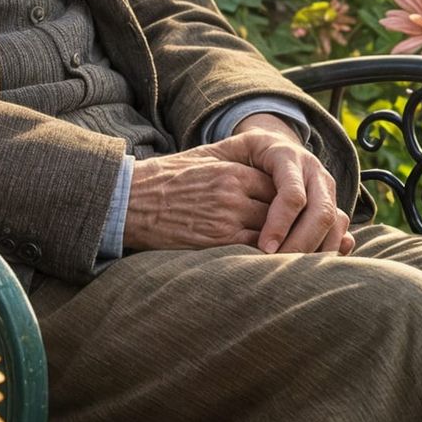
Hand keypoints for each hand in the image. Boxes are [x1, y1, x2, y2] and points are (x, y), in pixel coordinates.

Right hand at [122, 143, 277, 252]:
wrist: (130, 201)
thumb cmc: (164, 180)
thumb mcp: (201, 160)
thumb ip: (233, 166)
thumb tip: (259, 178)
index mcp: (231, 171)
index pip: (276, 186)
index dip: (282, 200)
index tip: (283, 211)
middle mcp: (233, 193)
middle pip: (279, 210)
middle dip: (284, 222)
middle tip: (291, 233)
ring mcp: (226, 219)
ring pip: (271, 233)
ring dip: (277, 241)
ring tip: (282, 250)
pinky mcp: (216, 243)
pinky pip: (253, 251)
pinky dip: (262, 256)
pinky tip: (264, 261)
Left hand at [215, 113, 354, 256]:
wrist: (266, 149)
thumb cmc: (236, 158)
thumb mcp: (226, 154)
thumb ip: (221, 168)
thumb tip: (216, 189)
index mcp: (285, 153)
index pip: (291, 194)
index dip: (280, 223)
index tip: (264, 249)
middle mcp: (311, 168)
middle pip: (320, 210)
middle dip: (302, 242)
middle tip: (281, 266)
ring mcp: (325, 186)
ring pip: (335, 221)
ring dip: (319, 250)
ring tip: (295, 272)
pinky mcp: (332, 203)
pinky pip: (341, 229)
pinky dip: (330, 249)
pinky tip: (313, 267)